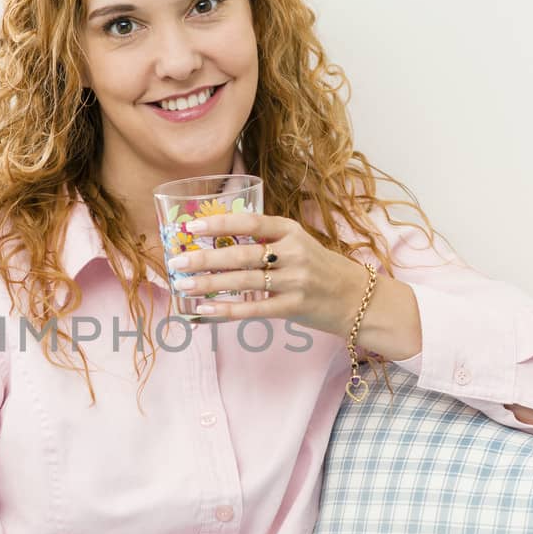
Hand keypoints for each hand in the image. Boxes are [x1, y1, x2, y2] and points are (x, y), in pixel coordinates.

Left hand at [167, 210, 368, 338]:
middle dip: (204, 259)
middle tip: (176, 262)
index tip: (191, 226)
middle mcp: (293, 253)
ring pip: (243, 282)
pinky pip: (253, 309)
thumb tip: (219, 238)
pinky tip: (204, 310)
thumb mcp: (298, 242)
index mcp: (291, 231)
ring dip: (208, 285)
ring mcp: (294, 281)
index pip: (251, 223)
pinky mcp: (293, 307)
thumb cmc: (319, 268)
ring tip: (182, 286)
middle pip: (241, 255)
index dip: (219, 223)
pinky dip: (226, 310)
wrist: (357, 297)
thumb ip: (266, 239)